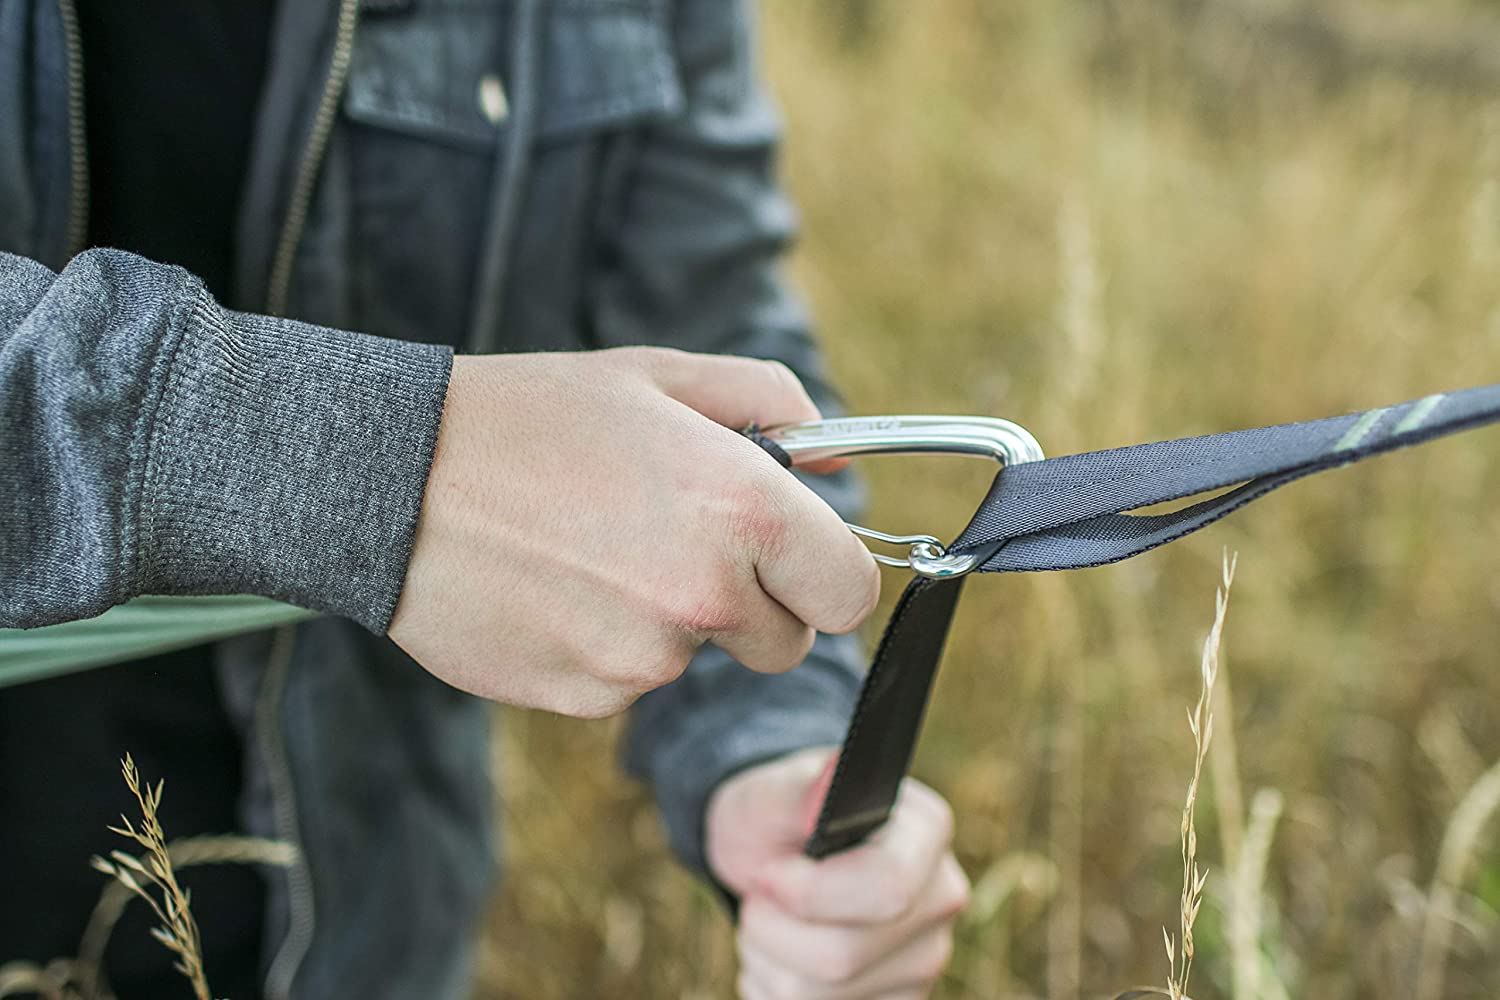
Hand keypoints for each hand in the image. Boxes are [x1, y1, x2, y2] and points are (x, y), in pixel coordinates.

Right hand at [387, 347, 879, 717]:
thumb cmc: (529, 416)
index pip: (850, 594)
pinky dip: (602, 647)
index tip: (794, 562)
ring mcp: (643, 659)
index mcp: (744, 511)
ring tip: (588, 550)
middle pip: (786, 644)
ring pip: (695, 659)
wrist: (390, 478)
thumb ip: (770, 406)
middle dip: (752, 605)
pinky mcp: (585, 698)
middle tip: (678, 543)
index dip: (826, 576)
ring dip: (665, 620)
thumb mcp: (657, 375)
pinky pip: (626, 682)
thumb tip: (836, 464)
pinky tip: (551, 588)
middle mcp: (706, 596)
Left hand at [707, 749, 969, 999]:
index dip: (811, 893)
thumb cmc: (777, 817)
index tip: (767, 874)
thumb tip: (830, 780)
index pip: (888, 887)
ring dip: (768, 962)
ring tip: (767, 922)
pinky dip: (777, 991)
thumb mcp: (772, 794)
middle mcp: (941, 897)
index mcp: (926, 831)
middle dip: (773, 930)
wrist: (775, 856)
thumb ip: (798, 791)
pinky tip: (781, 956)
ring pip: (825, 996)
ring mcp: (924, 958)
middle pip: (844, 955)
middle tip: (758, 893)